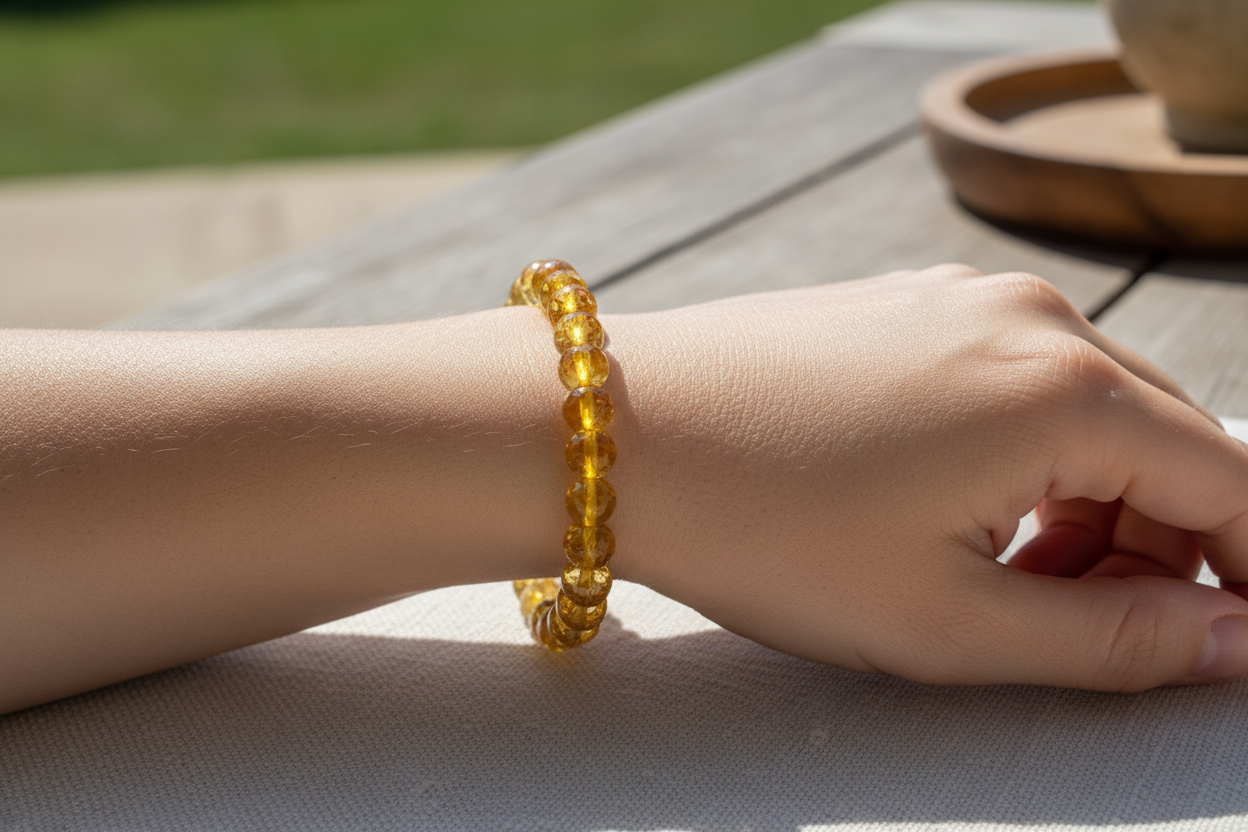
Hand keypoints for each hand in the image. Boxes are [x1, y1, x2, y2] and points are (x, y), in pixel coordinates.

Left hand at [604, 265, 1247, 690]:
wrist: (611, 433)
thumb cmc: (766, 529)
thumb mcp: (950, 623)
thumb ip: (1113, 640)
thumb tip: (1232, 638)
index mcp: (1066, 389)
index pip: (1233, 485)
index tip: (1224, 643)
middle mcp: (1031, 317)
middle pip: (1168, 443)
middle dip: (1157, 550)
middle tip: (1077, 631)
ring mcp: (962, 299)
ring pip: (1088, 412)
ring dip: (1083, 507)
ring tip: (997, 583)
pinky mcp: (906, 305)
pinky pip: (1011, 382)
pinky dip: (1019, 458)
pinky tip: (948, 512)